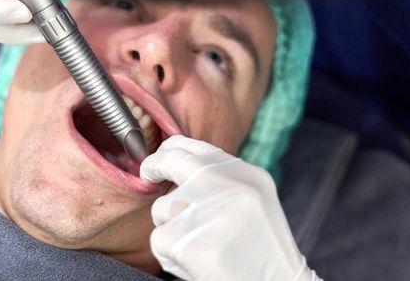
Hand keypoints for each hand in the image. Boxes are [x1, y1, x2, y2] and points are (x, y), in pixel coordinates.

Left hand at [141, 135, 320, 280]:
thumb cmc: (262, 247)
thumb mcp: (254, 199)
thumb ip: (222, 178)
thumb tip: (176, 161)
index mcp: (245, 175)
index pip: (197, 147)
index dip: (172, 148)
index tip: (163, 154)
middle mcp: (226, 185)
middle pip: (172, 162)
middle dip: (153, 165)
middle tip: (148, 172)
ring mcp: (206, 211)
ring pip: (162, 208)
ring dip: (171, 227)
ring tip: (200, 245)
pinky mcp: (187, 241)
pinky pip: (160, 240)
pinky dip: (171, 254)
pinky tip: (198, 262)